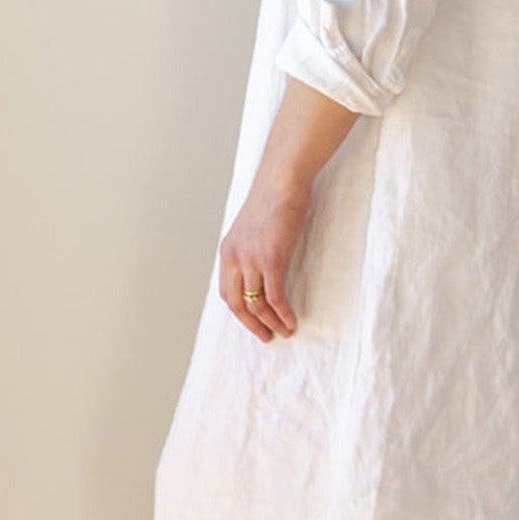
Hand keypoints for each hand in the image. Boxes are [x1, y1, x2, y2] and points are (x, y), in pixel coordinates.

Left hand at [218, 175, 308, 341]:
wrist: (282, 182)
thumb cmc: (273, 200)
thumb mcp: (252, 229)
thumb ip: (251, 250)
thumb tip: (262, 270)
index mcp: (227, 253)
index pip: (227, 292)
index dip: (240, 313)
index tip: (254, 323)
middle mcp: (235, 258)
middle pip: (238, 304)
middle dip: (252, 324)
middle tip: (267, 336)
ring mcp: (251, 260)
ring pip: (257, 303)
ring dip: (271, 322)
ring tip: (285, 331)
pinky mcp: (271, 259)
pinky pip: (275, 296)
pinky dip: (282, 312)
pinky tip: (291, 320)